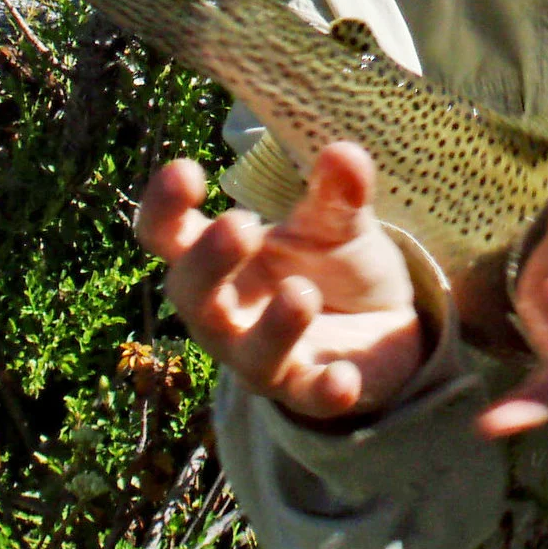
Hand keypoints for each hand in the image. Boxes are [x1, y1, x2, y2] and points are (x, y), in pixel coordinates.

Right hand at [135, 144, 426, 422]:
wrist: (382, 327)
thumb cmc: (332, 264)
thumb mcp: (336, 221)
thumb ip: (337, 192)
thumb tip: (343, 151)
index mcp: (217, 256)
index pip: (167, 234)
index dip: (165, 206)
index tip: (186, 170)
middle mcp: (226, 311)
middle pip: (192, 294)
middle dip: (209, 262)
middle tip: (240, 225)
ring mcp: (262, 356)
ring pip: (247, 353)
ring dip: (271, 327)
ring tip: (301, 291)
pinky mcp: (308, 389)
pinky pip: (309, 396)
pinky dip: (324, 390)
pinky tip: (344, 379)